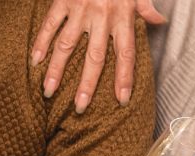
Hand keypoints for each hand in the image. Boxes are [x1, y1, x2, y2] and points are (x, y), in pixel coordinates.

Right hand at [31, 0, 165, 110]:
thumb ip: (146, 7)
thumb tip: (159, 22)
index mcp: (122, 16)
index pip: (125, 53)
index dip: (124, 77)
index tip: (121, 99)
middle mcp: (102, 16)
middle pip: (94, 56)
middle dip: (87, 84)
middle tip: (80, 107)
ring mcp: (80, 10)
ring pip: (67, 45)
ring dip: (57, 70)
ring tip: (49, 92)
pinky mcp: (63, 1)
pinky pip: (50, 25)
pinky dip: (41, 43)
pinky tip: (35, 62)